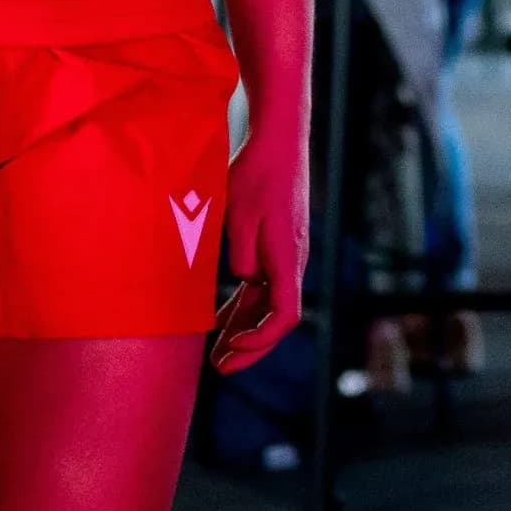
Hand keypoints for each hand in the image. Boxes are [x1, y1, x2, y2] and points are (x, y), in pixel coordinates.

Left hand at [212, 127, 307, 370]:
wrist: (279, 141)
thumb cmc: (258, 173)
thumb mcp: (239, 214)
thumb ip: (239, 255)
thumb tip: (242, 281)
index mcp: (287, 258)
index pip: (285, 315)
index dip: (260, 340)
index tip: (232, 349)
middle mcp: (293, 262)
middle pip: (277, 318)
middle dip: (250, 348)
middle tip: (221, 368)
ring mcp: (286, 255)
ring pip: (268, 304)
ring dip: (244, 329)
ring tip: (217, 354)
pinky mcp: (277, 247)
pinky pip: (263, 286)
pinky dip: (245, 306)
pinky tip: (223, 319)